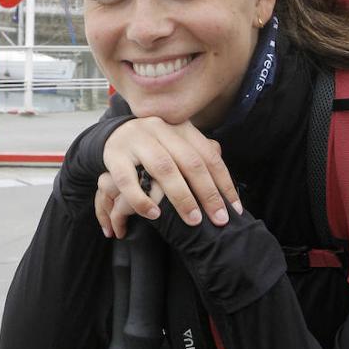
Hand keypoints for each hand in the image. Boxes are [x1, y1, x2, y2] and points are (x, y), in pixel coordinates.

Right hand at [94, 117, 241, 237]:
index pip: (208, 156)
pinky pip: (128, 179)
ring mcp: (136, 140)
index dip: (224, 183)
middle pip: (190, 162)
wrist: (114, 133)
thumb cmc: (155, 146)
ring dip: (181, 197)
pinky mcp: (114, 155)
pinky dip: (142, 199)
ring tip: (193, 220)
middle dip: (207, 193)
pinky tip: (154, 214)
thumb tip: (225, 181)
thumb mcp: (177, 145)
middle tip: (219, 219)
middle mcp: (160, 129)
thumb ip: (199, 157)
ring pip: (163, 168)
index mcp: (180, 127)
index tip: (234, 208)